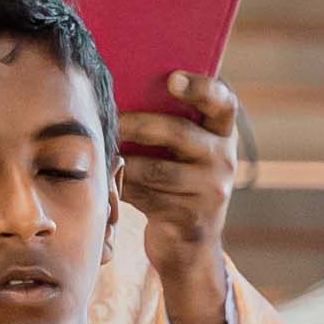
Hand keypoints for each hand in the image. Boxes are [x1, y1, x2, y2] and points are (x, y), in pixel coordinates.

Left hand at [120, 72, 241, 323]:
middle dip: (139, 124)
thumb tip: (119, 90)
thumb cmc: (176, 180)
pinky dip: (120, 186)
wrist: (189, 244)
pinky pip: (146, 196)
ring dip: (123, 159)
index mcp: (224, 132)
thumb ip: (169, 122)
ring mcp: (210, 191)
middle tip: (111, 118)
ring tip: (100, 148)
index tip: (172, 79)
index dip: (201, 88)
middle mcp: (224, 159)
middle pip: (180, 133)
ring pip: (156, 169)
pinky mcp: (188, 218)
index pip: (224, 102)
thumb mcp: (186, 151)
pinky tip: (103, 179)